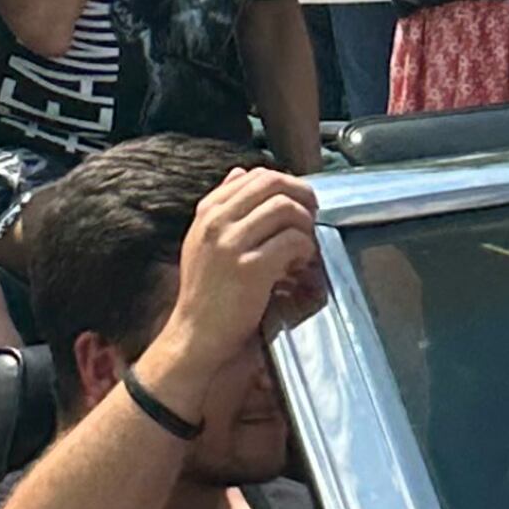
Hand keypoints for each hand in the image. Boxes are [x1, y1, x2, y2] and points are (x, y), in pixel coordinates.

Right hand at [164, 163, 329, 376]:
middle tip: (312, 214)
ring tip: (303, 245)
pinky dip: (305, 249)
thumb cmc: (206, 292)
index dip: (285, 184)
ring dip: (304, 224)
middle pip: (272, 184)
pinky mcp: (251, 268)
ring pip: (286, 208)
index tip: (297, 201)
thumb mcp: (204, 240)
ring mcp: (232, 244)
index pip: (254, 175)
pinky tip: (300, 264)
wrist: (196, 334)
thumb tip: (240, 173)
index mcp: (208, 212)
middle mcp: (217, 222)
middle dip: (301, 195)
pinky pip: (292, 241)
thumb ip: (222, 206)